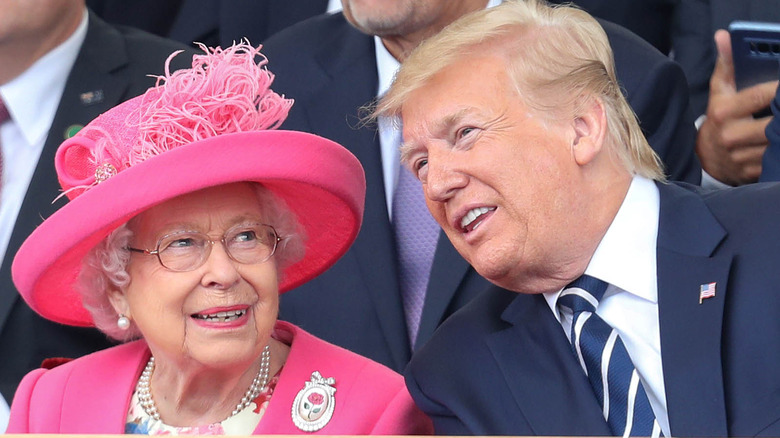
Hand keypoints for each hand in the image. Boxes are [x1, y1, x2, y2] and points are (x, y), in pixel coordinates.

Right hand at [696, 29, 777, 184]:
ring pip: (777, 143)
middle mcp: (730, 135)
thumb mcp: (719, 91)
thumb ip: (726, 64)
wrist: (705, 159)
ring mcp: (740, 156)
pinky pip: (776, 160)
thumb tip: (724, 37)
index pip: (760, 96)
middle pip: (773, 123)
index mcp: (722, 112)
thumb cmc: (718, 119)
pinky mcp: (750, 171)